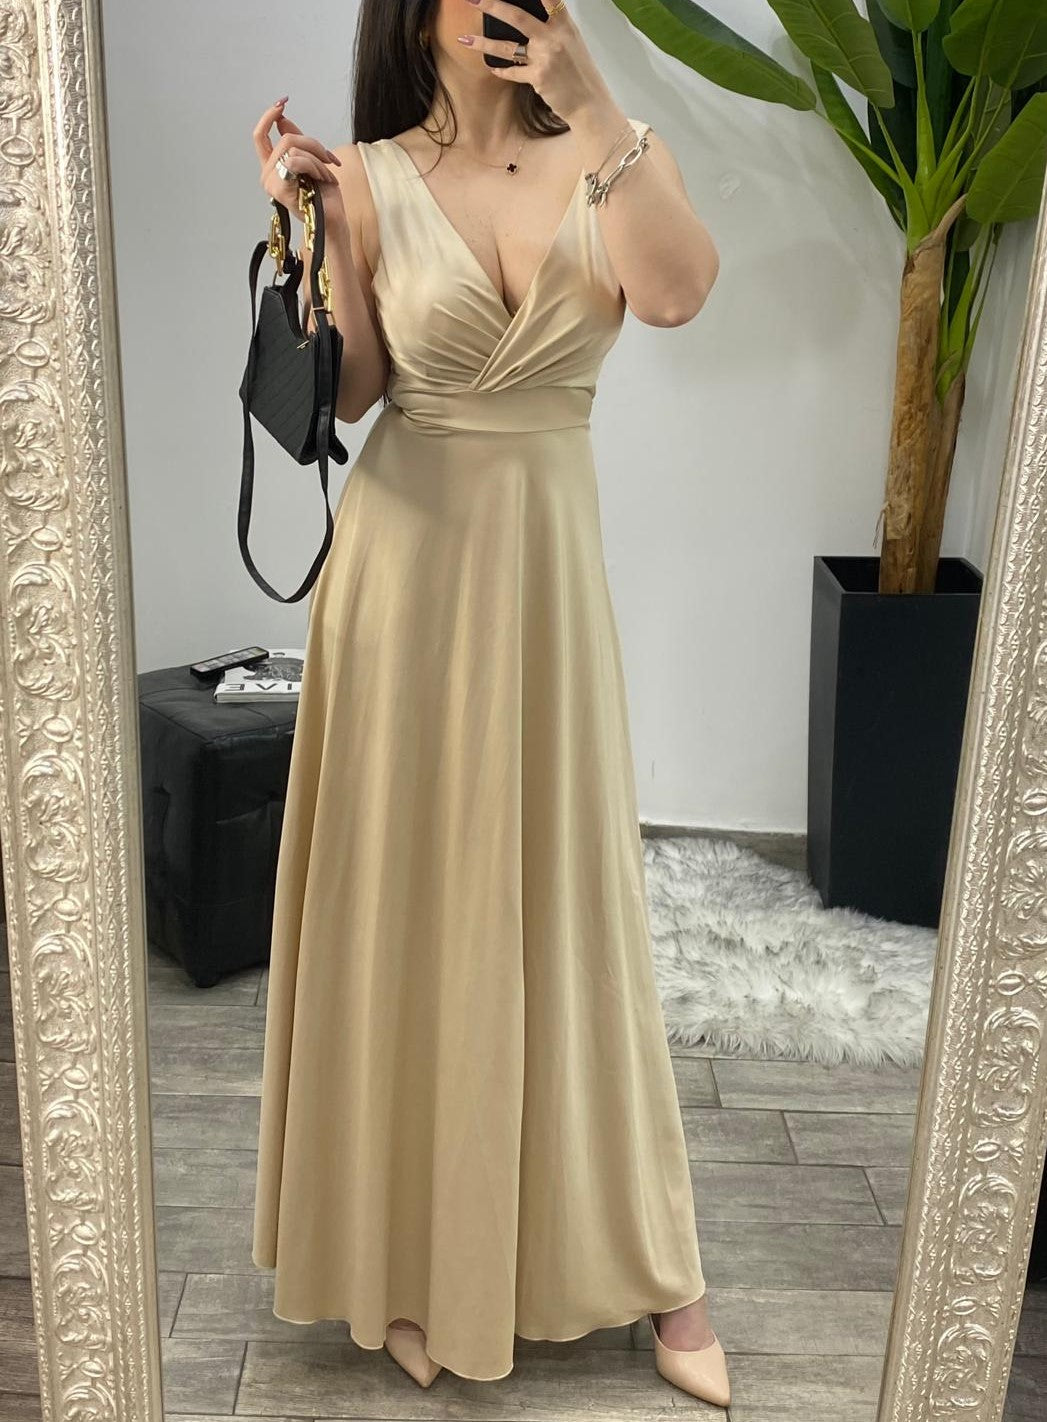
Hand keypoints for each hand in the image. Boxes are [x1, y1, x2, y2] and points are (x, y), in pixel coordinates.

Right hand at [253, 98, 342, 221]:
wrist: (333, 222)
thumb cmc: (324, 198)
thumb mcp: (311, 162)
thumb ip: (296, 141)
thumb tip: (282, 119)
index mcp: (271, 169)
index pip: (260, 136)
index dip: (269, 117)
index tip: (282, 103)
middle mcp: (267, 176)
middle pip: (287, 138)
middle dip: (314, 145)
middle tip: (328, 160)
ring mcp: (271, 183)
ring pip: (294, 148)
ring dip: (318, 160)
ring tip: (326, 176)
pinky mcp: (280, 189)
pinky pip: (296, 160)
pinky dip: (315, 167)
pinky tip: (322, 179)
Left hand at [457, 1, 610, 120]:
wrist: (589, 103)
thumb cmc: (580, 72)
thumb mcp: (572, 42)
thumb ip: (553, 27)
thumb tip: (529, 19)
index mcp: (564, 24)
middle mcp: (553, 37)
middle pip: (517, 16)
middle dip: (492, 5)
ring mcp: (544, 58)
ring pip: (506, 47)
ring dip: (482, 43)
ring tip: (464, 39)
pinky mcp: (537, 78)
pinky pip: (512, 72)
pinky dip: (501, 71)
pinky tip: (492, 68)